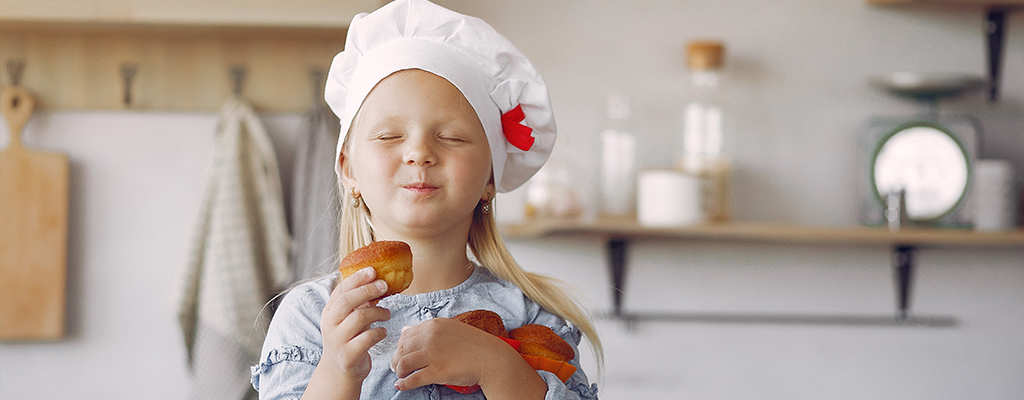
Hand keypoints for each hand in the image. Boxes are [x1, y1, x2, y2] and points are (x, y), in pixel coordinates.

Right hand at [318, 267, 391, 382]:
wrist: (338, 373)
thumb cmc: (348, 339)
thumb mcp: (348, 320)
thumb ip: (358, 303)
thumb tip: (378, 281)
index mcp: (329, 312)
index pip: (340, 290)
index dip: (356, 279)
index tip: (373, 270)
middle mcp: (330, 325)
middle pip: (347, 301)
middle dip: (367, 290)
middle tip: (384, 285)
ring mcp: (338, 340)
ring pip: (359, 318)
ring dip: (378, 312)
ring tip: (387, 313)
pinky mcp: (349, 355)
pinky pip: (367, 338)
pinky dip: (379, 332)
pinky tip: (384, 332)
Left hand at [389, 318, 534, 393]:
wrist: (491, 358)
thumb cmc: (474, 344)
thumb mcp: (451, 328)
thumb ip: (428, 330)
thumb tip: (404, 330)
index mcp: (434, 325)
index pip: (406, 335)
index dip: (400, 346)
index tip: (401, 354)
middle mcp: (431, 337)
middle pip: (402, 349)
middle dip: (396, 359)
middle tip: (397, 368)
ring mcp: (433, 354)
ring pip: (403, 363)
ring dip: (398, 371)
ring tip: (400, 376)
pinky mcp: (437, 372)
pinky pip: (412, 379)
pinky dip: (403, 384)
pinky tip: (401, 386)